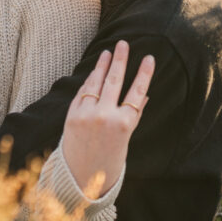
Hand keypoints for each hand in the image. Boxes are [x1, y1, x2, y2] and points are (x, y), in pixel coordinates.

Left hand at [60, 40, 153, 197]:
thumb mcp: (125, 140)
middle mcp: (105, 116)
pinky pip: (83, 92)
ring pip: (96, 83)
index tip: (149, 58)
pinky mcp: (72, 114)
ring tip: (109, 51)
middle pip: (115, 81)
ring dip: (103, 65)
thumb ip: (132, 116)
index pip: (137, 92)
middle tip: (124, 43)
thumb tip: (143, 95)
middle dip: (121, 60)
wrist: (80, 177)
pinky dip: (89, 81)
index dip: (144, 74)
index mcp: (124, 125)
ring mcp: (86, 114)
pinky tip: (95, 70)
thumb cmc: (108, 161)